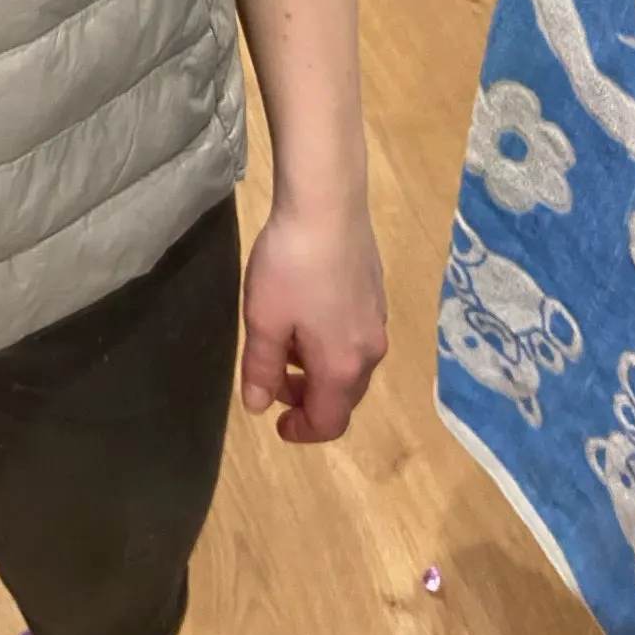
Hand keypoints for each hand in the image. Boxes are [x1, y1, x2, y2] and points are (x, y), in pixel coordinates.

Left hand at [240, 199, 388, 444]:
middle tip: (271, 380)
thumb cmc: (290, 266)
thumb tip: (256, 406)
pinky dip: (329, 343)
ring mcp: (378, 320)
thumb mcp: (263, 319)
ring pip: (349, 364)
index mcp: (342, 367)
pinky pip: (353, 336)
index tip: (276, 424)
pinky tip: (304, 311)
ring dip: (317, 369)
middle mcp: (370, 351)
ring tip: (282, 342)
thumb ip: (260, 368)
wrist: (327, 204)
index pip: (329, 421)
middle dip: (307, 398)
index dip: (303, 431)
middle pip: (343, 395)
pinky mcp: (375, 292)